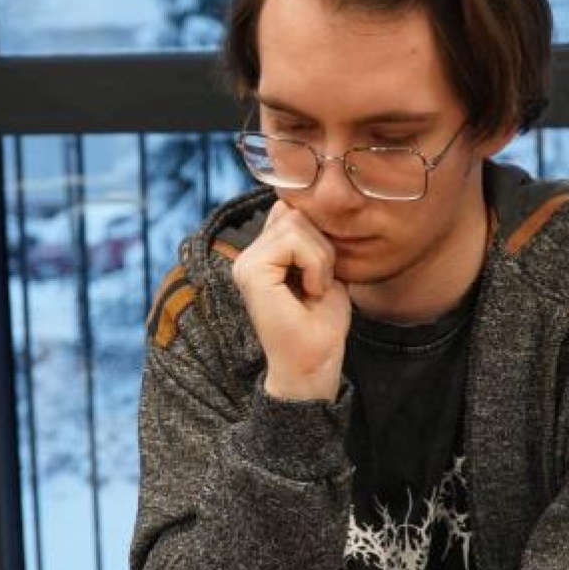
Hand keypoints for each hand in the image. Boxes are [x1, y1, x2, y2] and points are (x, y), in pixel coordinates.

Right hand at [232, 201, 350, 400]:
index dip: (319, 237)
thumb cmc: (321, 324)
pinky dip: (315, 264)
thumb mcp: (323, 269)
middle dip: (322, 246)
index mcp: (261, 255)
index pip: (291, 212)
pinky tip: (311, 292)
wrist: (314, 364)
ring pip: (295, 223)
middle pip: (294, 213)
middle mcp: (247, 256)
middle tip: (320, 284)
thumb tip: (296, 204)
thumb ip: (309, 238)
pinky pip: (293, 241)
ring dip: (321, 257)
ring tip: (315, 289)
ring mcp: (245, 263)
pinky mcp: (251, 272)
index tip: (321, 276)